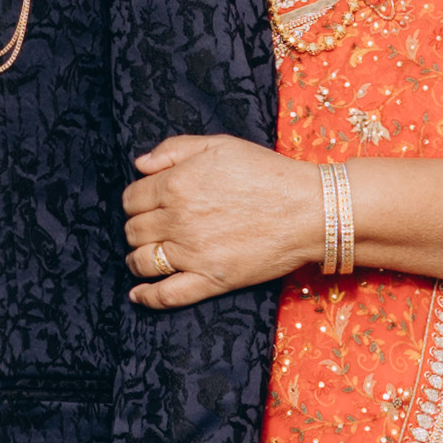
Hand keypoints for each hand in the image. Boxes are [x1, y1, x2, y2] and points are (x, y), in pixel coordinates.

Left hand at [125, 134, 327, 306]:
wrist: (311, 210)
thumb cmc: (268, 173)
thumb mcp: (219, 144)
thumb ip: (174, 149)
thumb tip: (140, 165)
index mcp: (177, 185)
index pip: (132, 198)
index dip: (137, 200)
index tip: (148, 204)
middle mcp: (179, 220)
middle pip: (134, 230)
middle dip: (138, 227)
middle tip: (153, 227)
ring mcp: (193, 253)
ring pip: (142, 261)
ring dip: (138, 258)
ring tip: (146, 255)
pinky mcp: (211, 280)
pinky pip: (166, 295)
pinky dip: (146, 297)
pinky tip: (138, 294)